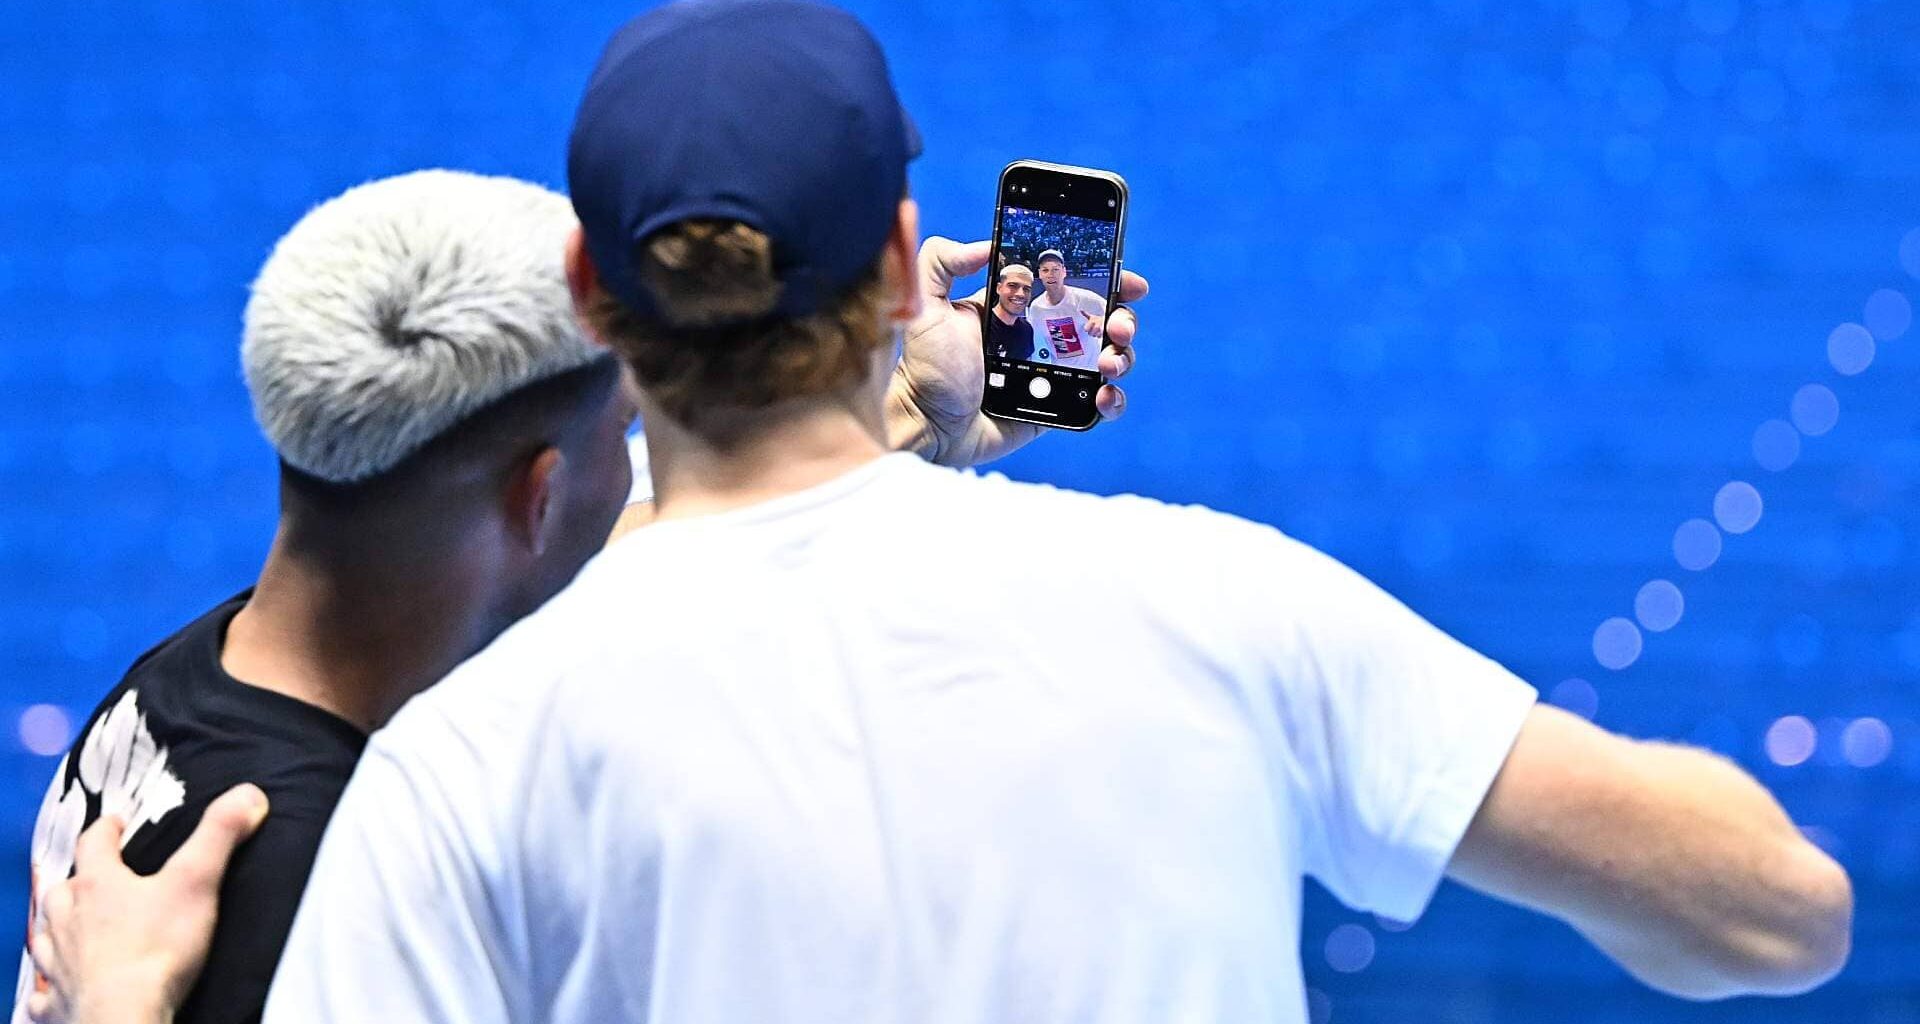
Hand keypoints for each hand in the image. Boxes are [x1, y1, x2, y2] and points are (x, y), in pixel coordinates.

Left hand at [27, 785, 268, 1023]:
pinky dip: (49, 986)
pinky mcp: (57, 1001)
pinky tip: (58, 987)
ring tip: (72, 926)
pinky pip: (43, 993)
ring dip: (57, 926)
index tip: (117, 823)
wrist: (124, 1016)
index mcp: (98, 885)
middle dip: (77, 880)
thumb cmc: (159, 946)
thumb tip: (248, 792)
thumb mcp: (198, 881)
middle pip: (62, 889)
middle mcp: (67, 918)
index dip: (106, 829)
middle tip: (94, 878)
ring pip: (46, 935)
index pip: (94, 843)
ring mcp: (57, 962)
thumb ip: (220, 834)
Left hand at [887, 237, 1147, 466]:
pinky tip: (1104, 395)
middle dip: (1121, 318)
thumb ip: (941, 260)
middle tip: (1117, 326)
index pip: (1069, 287)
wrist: (925, 426)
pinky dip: (1113, 399)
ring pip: (1107, 359)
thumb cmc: (923, 368)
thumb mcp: (926, 305)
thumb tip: (986, 243)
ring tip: (1109, 362)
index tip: (1125, 279)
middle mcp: (1040, 339)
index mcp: (1017, 309)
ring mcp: (1052, 375)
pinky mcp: (1056, 408)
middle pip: (1099, 322)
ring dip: (1122, 355)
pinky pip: (1098, 402)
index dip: (1103, 280)